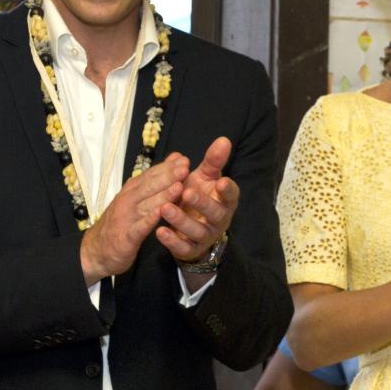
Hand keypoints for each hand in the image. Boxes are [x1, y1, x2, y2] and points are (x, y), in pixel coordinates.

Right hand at [80, 153, 189, 282]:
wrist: (96, 250)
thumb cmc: (121, 222)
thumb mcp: (135, 198)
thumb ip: (154, 181)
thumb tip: (174, 159)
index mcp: (131, 191)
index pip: (150, 176)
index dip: (167, 167)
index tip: (183, 160)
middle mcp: (127, 201)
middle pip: (149, 187)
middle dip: (168, 176)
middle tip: (185, 168)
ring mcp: (126, 219)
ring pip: (146, 205)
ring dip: (163, 196)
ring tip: (179, 187)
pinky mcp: (125, 237)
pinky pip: (138, 228)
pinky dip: (148, 220)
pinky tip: (160, 214)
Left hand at [156, 136, 239, 263]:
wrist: (190, 226)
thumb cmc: (199, 195)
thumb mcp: (205, 177)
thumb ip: (213, 161)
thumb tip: (224, 139)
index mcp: (224, 201)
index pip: (231, 196)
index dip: (228, 190)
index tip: (221, 181)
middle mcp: (218, 220)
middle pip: (215, 214)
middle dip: (202, 203)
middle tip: (187, 192)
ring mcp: (204, 236)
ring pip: (196, 231)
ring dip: (181, 220)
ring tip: (165, 208)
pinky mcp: (190, 249)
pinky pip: (183, 248)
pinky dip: (171, 241)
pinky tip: (159, 231)